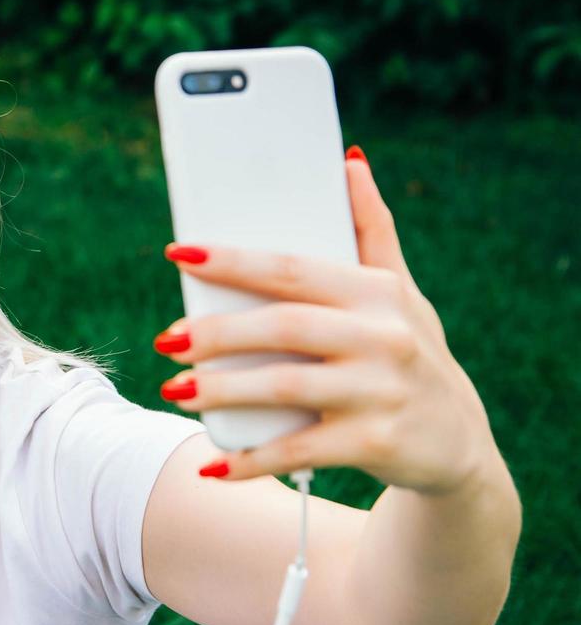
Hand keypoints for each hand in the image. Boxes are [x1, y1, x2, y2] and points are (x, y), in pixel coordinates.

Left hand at [152, 146, 497, 495]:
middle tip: (165, 342)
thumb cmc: (411, 354)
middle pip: (282, 326)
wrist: (459, 447)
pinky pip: (298, 450)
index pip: (292, 268)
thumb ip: (370, 230)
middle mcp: (384, 336)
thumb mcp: (401, 293)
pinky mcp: (376, 443)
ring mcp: (381, 391)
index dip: (232, 260)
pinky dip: (250, 458)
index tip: (178, 253)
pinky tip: (211, 464)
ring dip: (222, 391)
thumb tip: (348, 161)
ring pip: (285, 386)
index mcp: (377, 292)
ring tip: (174, 390)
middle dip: (215, 333)